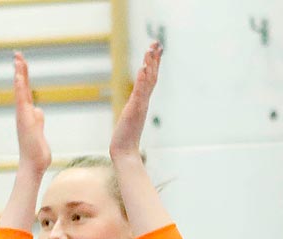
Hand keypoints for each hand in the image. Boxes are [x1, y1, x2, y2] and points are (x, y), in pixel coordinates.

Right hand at [12, 53, 50, 173]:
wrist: (33, 165)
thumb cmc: (36, 151)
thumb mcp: (40, 130)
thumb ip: (38, 119)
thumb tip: (38, 110)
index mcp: (28, 113)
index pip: (26, 90)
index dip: (23, 76)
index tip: (21, 61)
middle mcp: (23, 112)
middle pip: (22, 86)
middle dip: (20, 69)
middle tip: (17, 53)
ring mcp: (23, 115)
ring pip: (21, 90)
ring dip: (19, 74)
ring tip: (18, 59)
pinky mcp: (25, 119)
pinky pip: (21, 99)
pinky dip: (19, 87)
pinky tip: (18, 76)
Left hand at [110, 40, 160, 159]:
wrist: (125, 152)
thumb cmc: (125, 139)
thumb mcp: (129, 119)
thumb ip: (132, 111)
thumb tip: (132, 108)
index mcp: (142, 102)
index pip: (150, 79)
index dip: (154, 64)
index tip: (156, 49)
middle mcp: (144, 101)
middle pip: (152, 76)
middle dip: (155, 59)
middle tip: (157, 42)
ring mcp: (140, 105)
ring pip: (148, 81)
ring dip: (150, 64)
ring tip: (151, 49)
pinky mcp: (135, 110)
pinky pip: (140, 91)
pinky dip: (142, 79)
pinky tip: (143, 67)